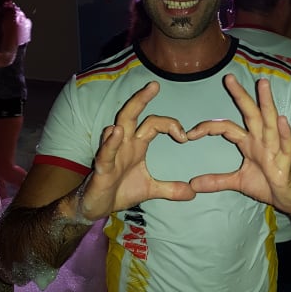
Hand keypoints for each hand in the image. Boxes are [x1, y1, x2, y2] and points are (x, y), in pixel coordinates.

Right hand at [79, 82, 194, 219]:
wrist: (97, 207)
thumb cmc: (120, 191)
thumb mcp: (151, 190)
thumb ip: (171, 189)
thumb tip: (193, 193)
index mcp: (136, 146)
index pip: (153, 124)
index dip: (170, 125)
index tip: (184, 136)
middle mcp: (124, 144)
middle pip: (132, 115)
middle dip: (142, 98)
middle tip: (155, 85)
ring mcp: (112, 153)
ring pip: (119, 127)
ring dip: (129, 113)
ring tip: (140, 99)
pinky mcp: (102, 167)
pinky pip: (106, 152)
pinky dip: (111, 142)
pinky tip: (115, 131)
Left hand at [187, 74, 290, 212]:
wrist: (285, 199)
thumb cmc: (265, 184)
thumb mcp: (237, 182)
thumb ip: (216, 181)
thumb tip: (193, 184)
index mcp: (249, 142)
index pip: (227, 127)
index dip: (210, 127)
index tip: (191, 134)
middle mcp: (261, 140)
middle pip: (251, 113)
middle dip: (241, 95)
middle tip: (228, 77)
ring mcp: (275, 148)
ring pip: (269, 122)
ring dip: (266, 103)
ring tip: (262, 85)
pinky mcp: (285, 161)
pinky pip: (286, 145)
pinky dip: (284, 133)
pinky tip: (281, 119)